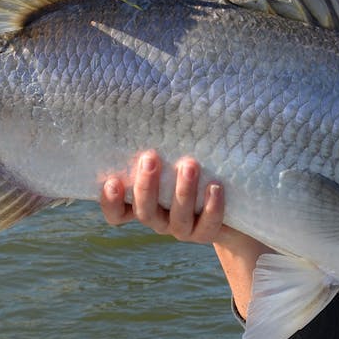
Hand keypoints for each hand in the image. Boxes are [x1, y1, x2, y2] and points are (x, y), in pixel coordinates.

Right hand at [99, 150, 224, 243]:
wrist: (227, 200)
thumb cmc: (191, 164)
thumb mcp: (171, 155)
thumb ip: (159, 145)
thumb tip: (145, 105)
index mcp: (143, 203)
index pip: (117, 213)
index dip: (111, 203)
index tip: (112, 181)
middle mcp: (159, 219)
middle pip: (145, 212)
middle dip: (146, 186)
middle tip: (150, 158)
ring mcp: (182, 229)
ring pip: (177, 218)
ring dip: (182, 191)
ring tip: (189, 165)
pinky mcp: (206, 233)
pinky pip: (207, 225)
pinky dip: (211, 207)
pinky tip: (214, 187)